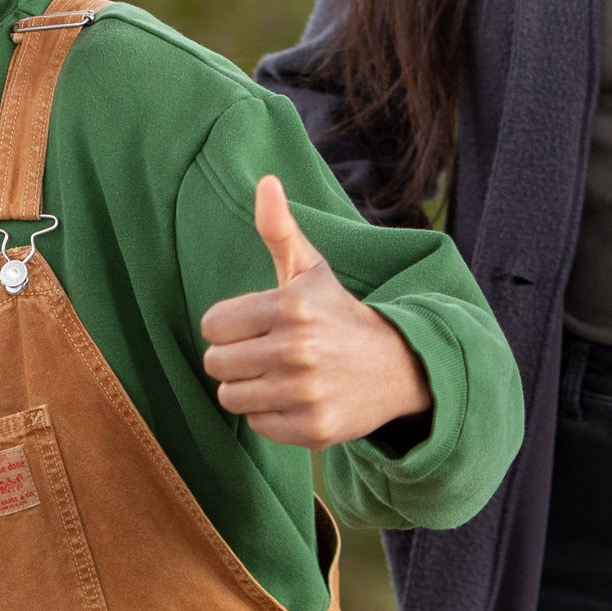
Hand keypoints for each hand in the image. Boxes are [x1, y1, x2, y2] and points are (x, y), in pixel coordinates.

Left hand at [199, 175, 432, 450]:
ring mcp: (306, 392)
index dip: (230, 326)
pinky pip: (258, 425)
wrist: (399, 366)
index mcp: (291, 306)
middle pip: (216, 364)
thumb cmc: (339, 314)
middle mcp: (298, 350)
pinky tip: (298, 399)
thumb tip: (266, 181)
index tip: (257, 326)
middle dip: (235, 359)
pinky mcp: (314, 428)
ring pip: (231, 397)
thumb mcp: (310, 270)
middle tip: (268, 353)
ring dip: (249, 389)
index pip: (212, 326)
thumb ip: (279, 229)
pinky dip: (272, 416)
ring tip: (280, 376)